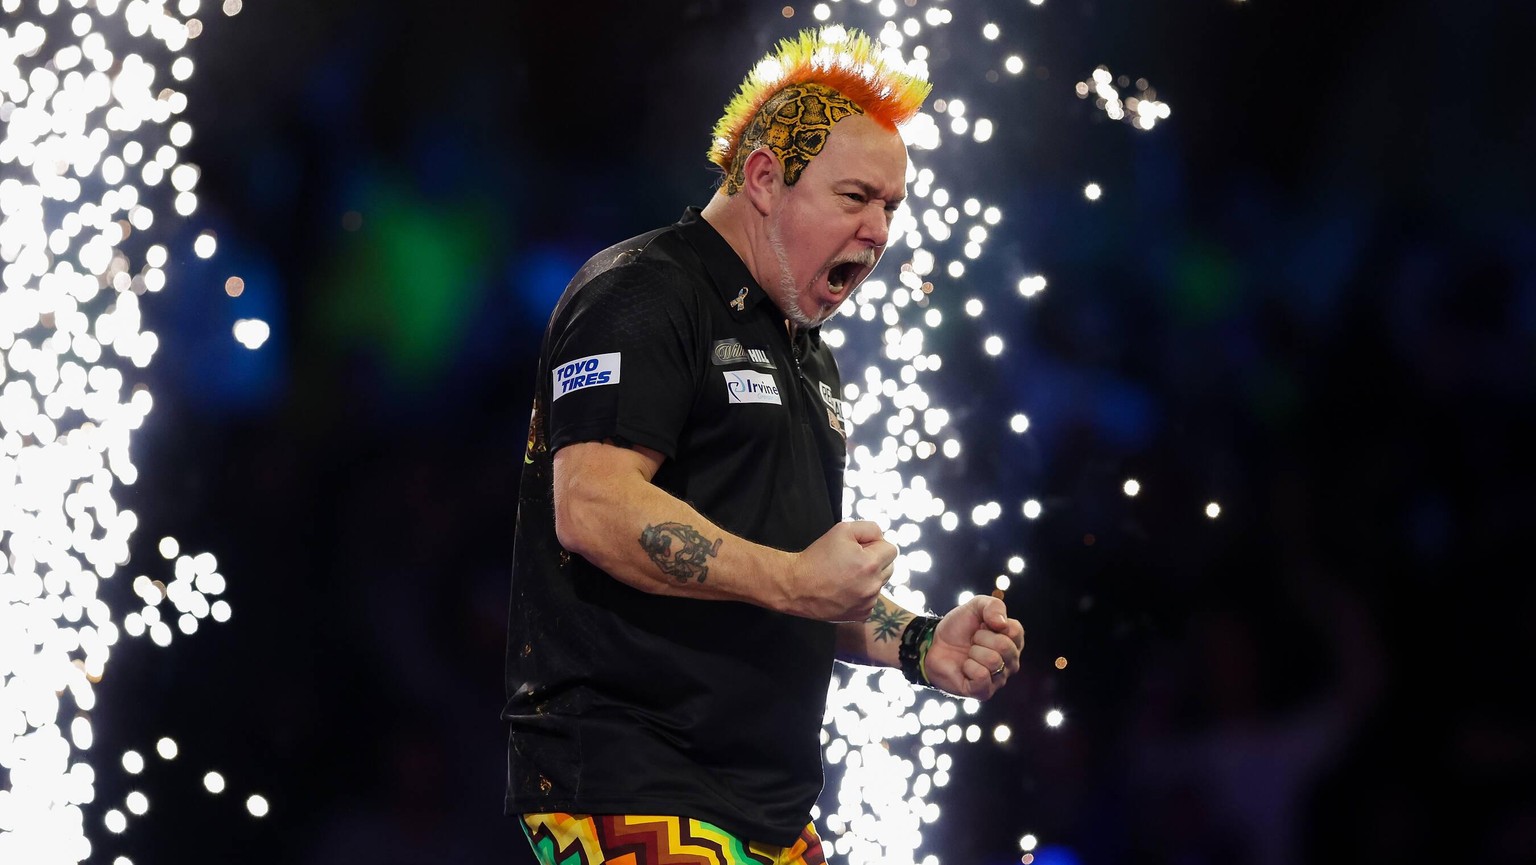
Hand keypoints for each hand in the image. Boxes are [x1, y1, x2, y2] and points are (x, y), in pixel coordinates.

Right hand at [783, 521, 897, 621]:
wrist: (796, 586)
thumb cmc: (818, 556)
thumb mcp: (842, 530)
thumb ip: (869, 529)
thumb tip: (882, 538)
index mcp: (870, 564)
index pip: (891, 549)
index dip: (875, 545)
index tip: (858, 548)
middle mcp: (873, 586)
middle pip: (889, 567)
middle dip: (875, 561)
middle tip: (852, 561)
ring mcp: (868, 603)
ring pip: (880, 584)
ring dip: (869, 578)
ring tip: (846, 576)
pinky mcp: (861, 615)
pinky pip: (871, 600)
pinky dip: (862, 594)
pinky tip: (844, 590)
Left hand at [922, 595, 1023, 698]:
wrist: (933, 644)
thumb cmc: (958, 628)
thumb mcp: (975, 607)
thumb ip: (994, 606)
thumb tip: (1002, 624)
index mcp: (1013, 642)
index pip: (1015, 631)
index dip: (992, 623)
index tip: (981, 625)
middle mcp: (1011, 663)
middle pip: (1005, 646)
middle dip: (981, 638)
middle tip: (972, 641)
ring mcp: (999, 679)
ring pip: (993, 662)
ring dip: (973, 653)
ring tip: (968, 654)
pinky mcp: (983, 692)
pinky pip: (982, 677)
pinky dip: (969, 668)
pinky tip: (965, 667)